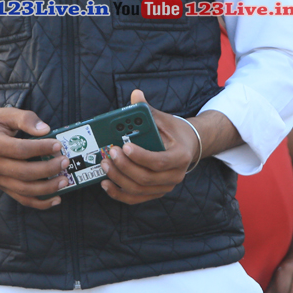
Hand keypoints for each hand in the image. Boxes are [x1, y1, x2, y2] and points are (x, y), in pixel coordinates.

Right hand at [0, 107, 68, 209]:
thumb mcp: (5, 114)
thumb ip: (26, 118)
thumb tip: (46, 129)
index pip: (20, 150)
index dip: (41, 148)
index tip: (57, 144)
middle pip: (24, 173)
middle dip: (48, 169)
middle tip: (65, 161)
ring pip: (24, 190)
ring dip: (47, 189)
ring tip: (65, 180)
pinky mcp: (2, 186)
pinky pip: (22, 199)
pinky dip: (40, 203)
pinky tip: (56, 198)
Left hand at [99, 89, 199, 204]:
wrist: (188, 146)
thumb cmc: (173, 131)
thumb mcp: (163, 119)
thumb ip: (147, 110)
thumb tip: (135, 94)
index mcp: (180, 156)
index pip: (159, 161)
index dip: (141, 156)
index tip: (124, 147)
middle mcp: (175, 175)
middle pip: (146, 178)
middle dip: (124, 167)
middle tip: (109, 153)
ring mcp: (165, 187)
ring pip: (139, 190)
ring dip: (119, 179)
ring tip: (105, 165)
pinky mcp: (155, 193)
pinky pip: (136, 198)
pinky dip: (119, 194)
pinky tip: (106, 184)